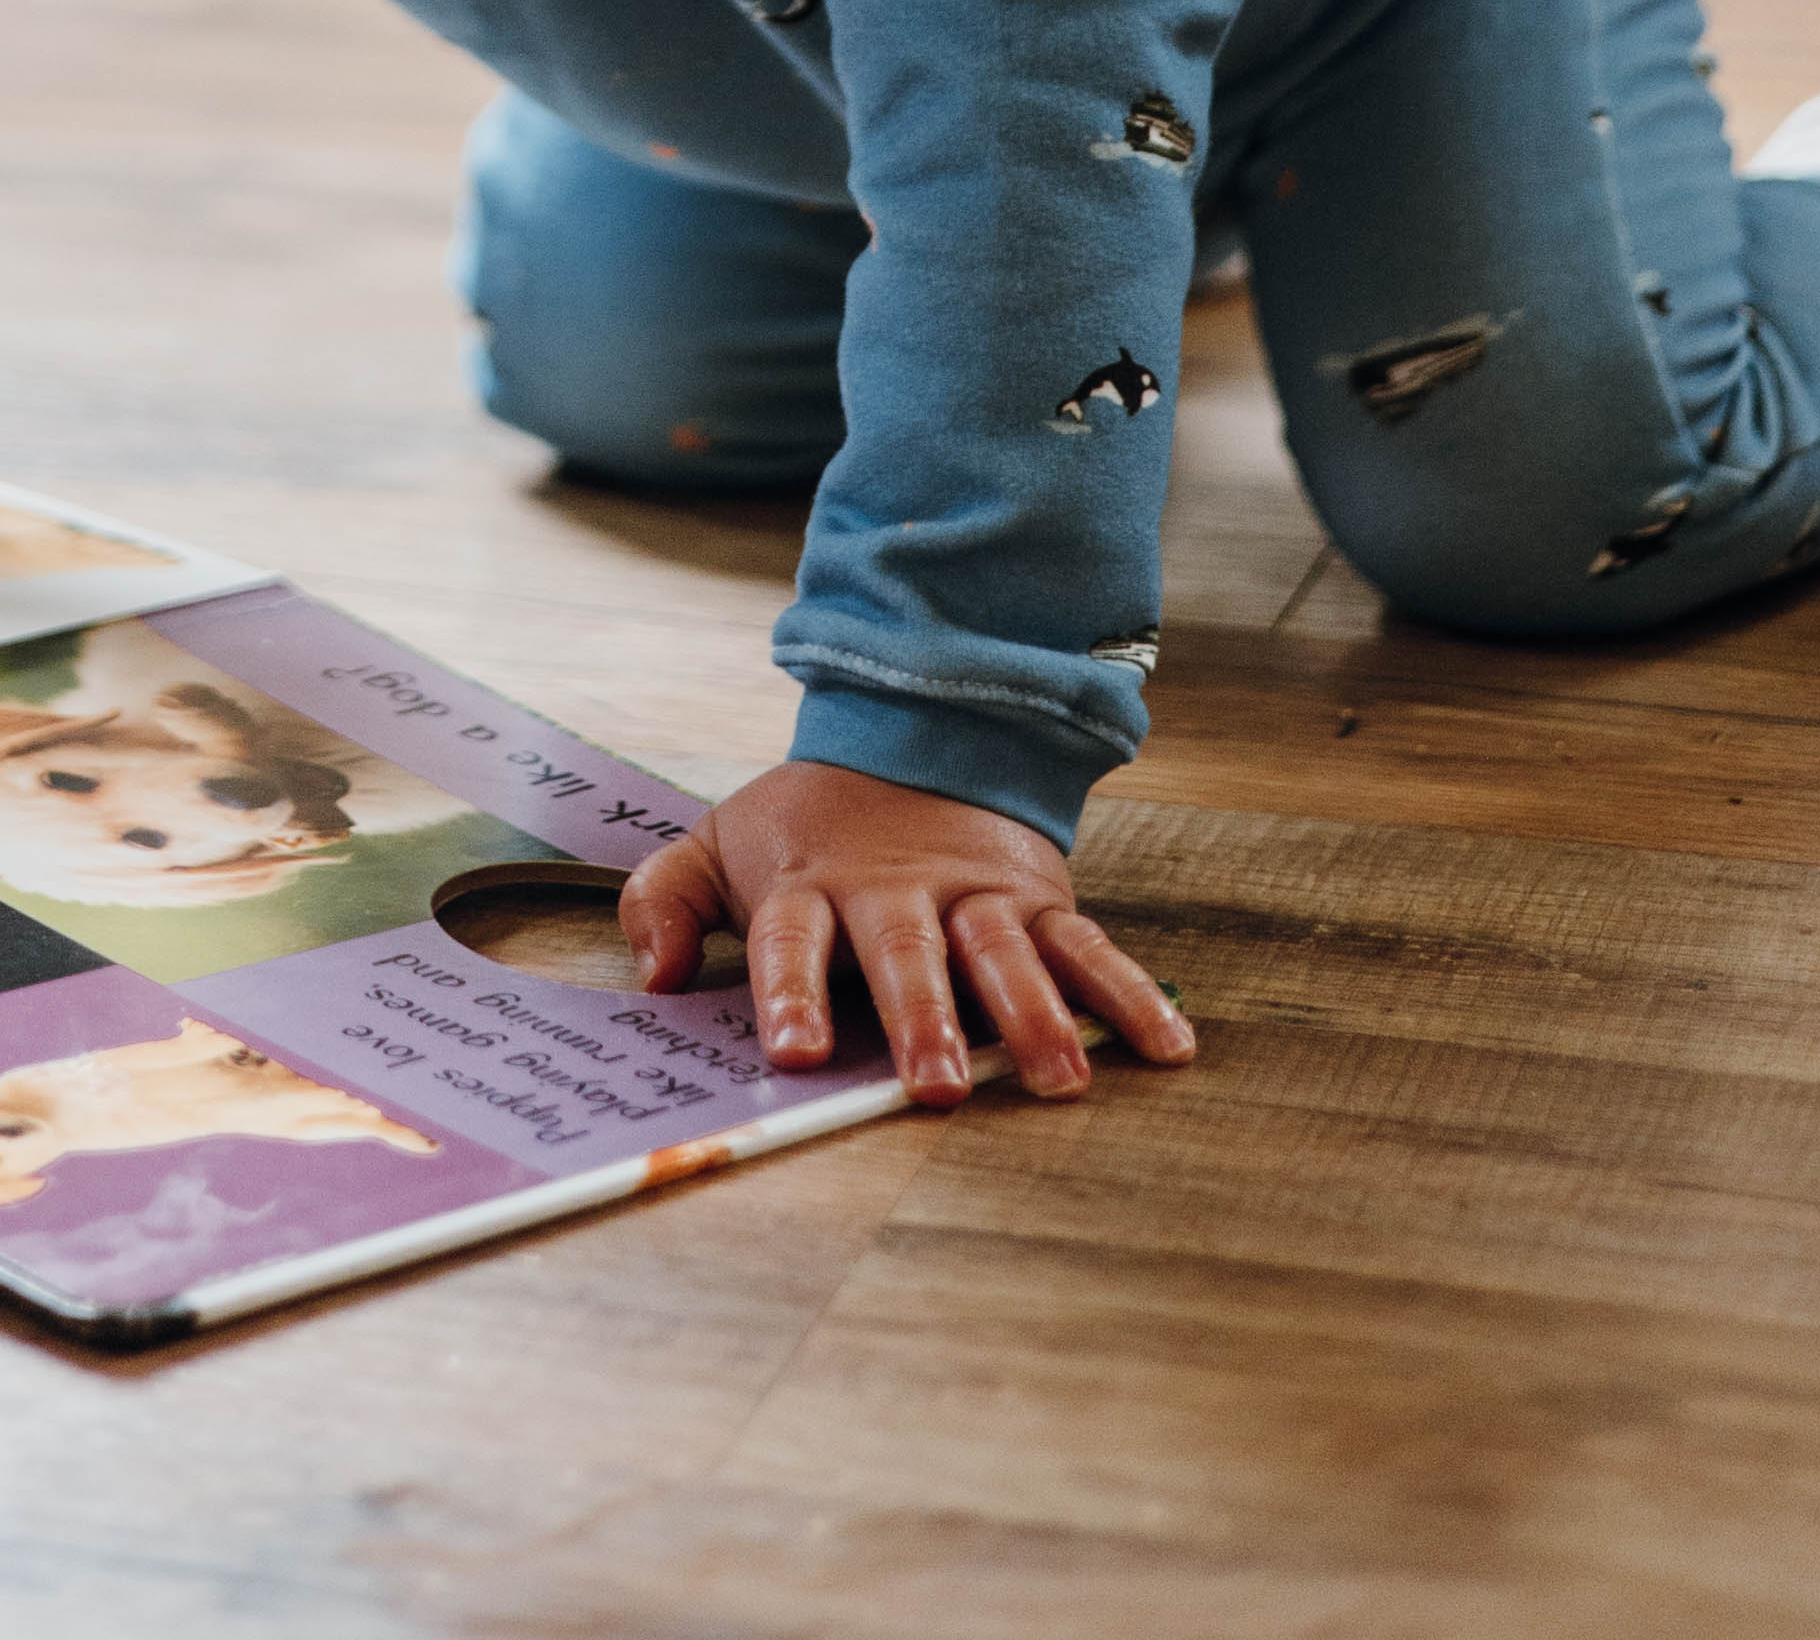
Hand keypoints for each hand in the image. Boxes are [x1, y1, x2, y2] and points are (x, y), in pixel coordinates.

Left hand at [619, 759, 1194, 1108]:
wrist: (911, 731)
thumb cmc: (809, 826)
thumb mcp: (722, 842)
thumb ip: (668, 898)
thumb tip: (652, 975)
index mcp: (813, 884)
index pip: (795, 941)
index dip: (791, 994)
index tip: (791, 1054)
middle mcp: (896, 890)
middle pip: (906, 953)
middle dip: (921, 1018)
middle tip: (934, 1087)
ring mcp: (974, 893)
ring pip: (1004, 952)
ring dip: (1030, 1015)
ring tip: (1057, 1079)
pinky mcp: (1037, 895)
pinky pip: (1088, 946)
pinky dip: (1128, 993)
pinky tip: (1167, 1046)